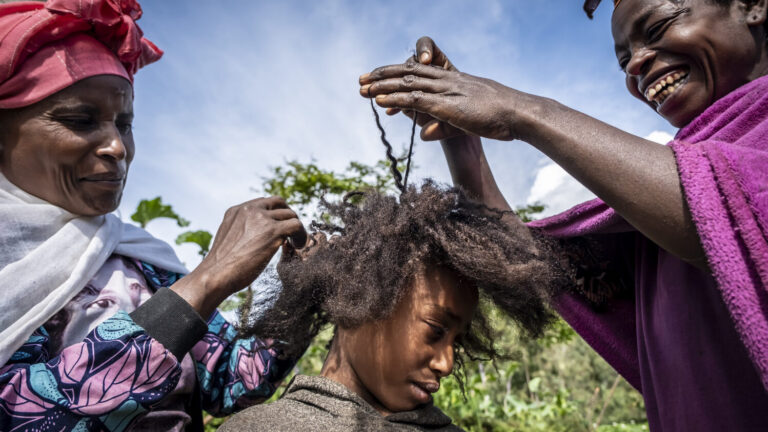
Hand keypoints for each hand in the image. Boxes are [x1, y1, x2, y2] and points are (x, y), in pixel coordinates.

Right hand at [172, 197, 304, 317]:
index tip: (278, 227)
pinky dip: (301, 235)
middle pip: (279, 202)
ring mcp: (261, 218)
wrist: (216, 274)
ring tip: (294, 243)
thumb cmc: (221, 266)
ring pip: (290, 214)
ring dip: (295, 228)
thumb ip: (242, 231)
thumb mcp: (229, 239)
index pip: (263, 203)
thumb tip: (256, 237)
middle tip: (290, 232)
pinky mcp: (273, 230)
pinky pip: (296, 225)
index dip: (275, 214)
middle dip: (287, 215)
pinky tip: (298, 246)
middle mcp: (249, 209)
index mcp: (237, 210)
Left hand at [359, 36, 523, 140]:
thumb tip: (426, 134)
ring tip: (363, 87)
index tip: (380, 77)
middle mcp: (449, 81)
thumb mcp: (469, 120)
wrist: (520, 115)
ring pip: (408, 83)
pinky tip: (380, 100)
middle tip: (362, 79)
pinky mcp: (448, 104)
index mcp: (456, 80)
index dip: (399, 73)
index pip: (421, 71)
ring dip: (383, 85)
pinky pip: (416, 99)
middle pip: (409, 73)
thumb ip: (445, 125)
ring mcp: (448, 91)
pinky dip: (396, 99)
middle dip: (383, 76)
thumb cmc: (502, 119)